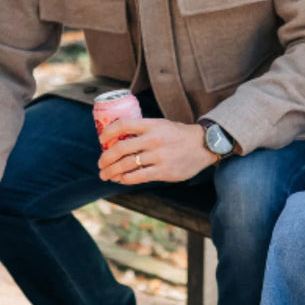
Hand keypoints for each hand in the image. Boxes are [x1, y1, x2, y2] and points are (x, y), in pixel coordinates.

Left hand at [98, 117, 215, 184]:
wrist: (203, 146)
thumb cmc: (179, 135)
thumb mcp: (162, 124)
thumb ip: (143, 130)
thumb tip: (119, 139)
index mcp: (152, 125)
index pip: (123, 125)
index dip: (108, 133)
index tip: (101, 140)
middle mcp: (154, 139)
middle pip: (120, 148)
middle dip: (106, 158)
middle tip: (100, 164)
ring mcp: (159, 156)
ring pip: (127, 165)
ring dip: (112, 171)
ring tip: (106, 175)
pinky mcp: (164, 171)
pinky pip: (138, 176)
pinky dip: (125, 179)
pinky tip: (121, 179)